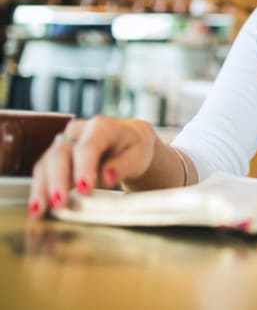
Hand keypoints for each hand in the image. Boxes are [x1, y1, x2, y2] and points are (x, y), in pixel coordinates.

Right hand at [28, 115, 156, 217]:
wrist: (127, 140)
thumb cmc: (134, 148)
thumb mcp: (138, 155)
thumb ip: (124, 165)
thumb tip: (108, 177)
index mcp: (102, 127)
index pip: (88, 146)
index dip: (84, 168)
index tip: (85, 190)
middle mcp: (78, 131)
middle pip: (61, 154)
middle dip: (59, 180)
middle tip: (60, 204)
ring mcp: (63, 142)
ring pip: (46, 163)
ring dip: (42, 188)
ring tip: (40, 210)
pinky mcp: (54, 156)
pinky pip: (42, 172)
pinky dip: (39, 190)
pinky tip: (38, 207)